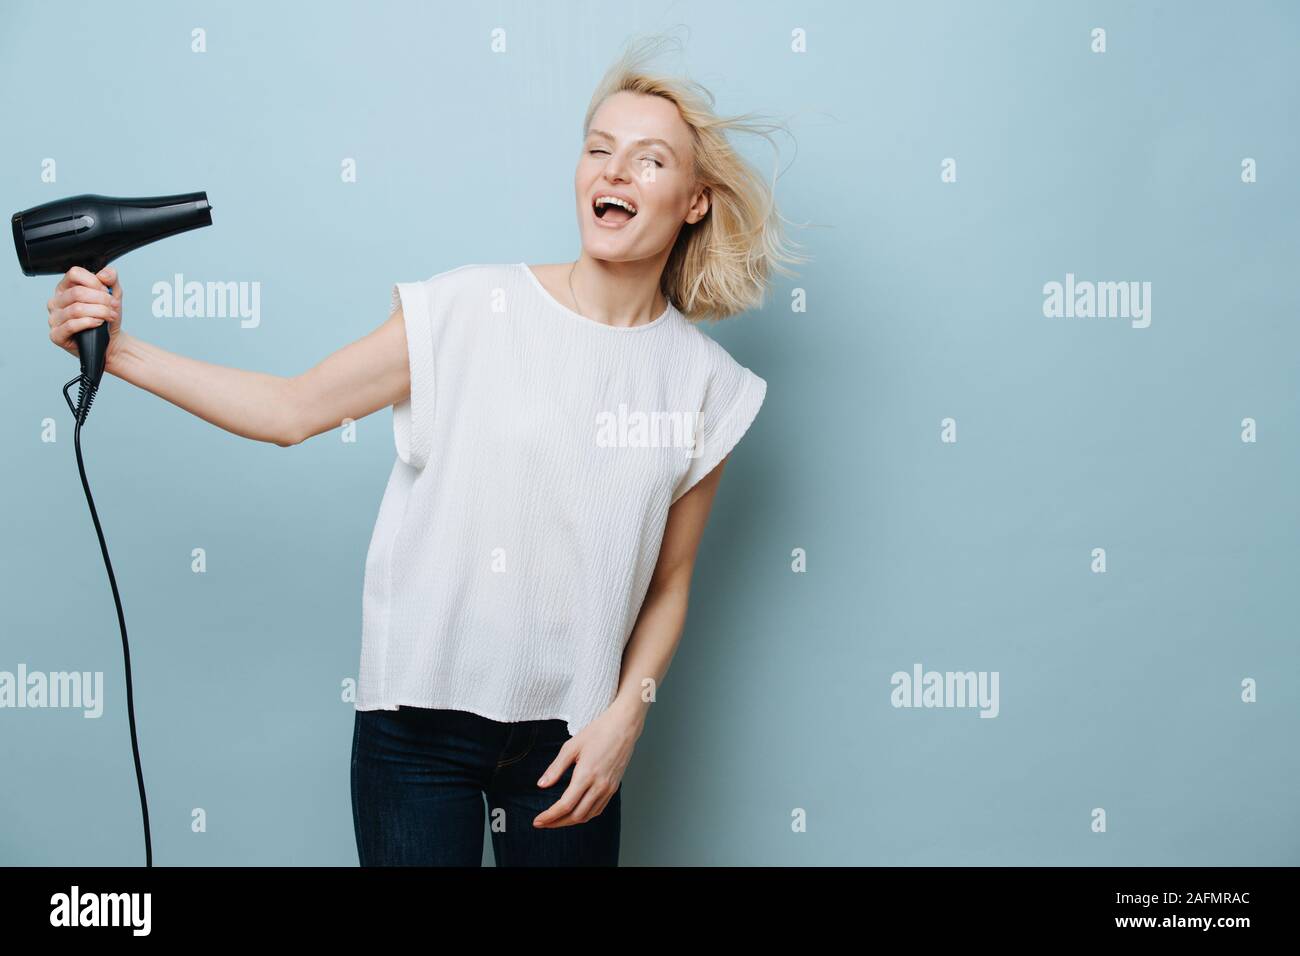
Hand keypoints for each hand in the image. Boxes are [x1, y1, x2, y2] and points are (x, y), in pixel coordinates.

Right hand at [48, 266, 123, 367]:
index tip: (106, 291)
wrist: (111, 340)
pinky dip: (90, 323)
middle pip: (77, 292)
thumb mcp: (113, 294)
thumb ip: (110, 278)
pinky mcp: (56, 334)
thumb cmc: (107, 316)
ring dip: (99, 312)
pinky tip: (99, 323)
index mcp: (65, 288)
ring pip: (77, 309)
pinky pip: (72, 325)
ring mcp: (54, 318)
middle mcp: (56, 301)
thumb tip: (102, 274)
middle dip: (101, 299)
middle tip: (113, 307)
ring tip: (110, 316)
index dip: (95, 282)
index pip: (74, 273)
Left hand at [532, 705, 640, 827]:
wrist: (623, 726)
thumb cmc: (598, 732)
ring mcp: (608, 788)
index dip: (550, 816)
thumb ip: (555, 768)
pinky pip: (598, 809)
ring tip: (556, 820)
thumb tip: (542, 785)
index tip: (538, 820)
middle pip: (576, 816)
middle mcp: (599, 785)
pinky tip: (575, 812)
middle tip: (543, 823)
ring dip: (570, 822)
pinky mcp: (614, 787)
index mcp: (586, 774)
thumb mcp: (571, 746)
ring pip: (588, 815)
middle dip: (557, 823)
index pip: (565, 805)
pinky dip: (584, 815)